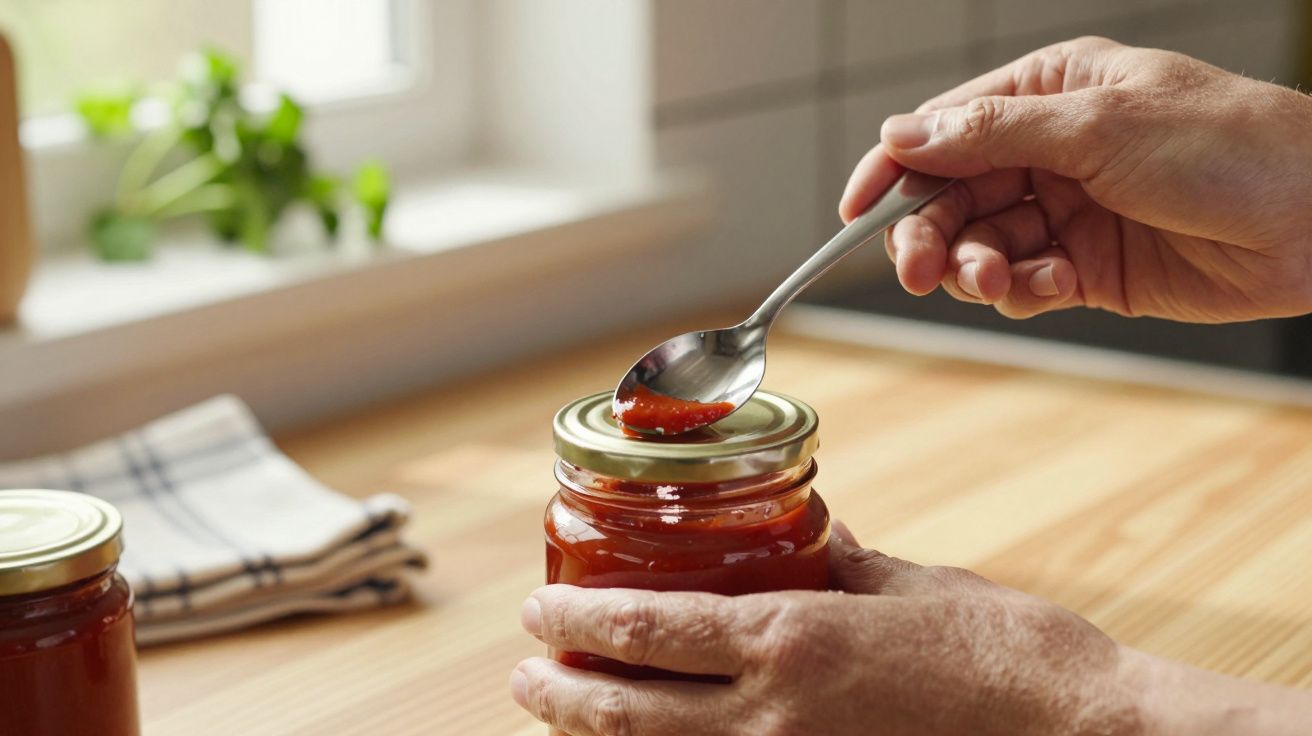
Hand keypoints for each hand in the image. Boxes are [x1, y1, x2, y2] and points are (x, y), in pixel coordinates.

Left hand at [511, 525, 1311, 734]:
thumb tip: (808, 536)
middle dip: (561, 693)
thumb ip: (842, 561)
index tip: (535, 609)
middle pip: (629, 712)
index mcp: (789, 644)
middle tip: (523, 672)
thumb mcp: (912, 584)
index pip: (645, 630)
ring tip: (564, 710)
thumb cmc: (1007, 654)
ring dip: (600, 735)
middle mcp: (772, 718)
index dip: (575, 621)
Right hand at [840, 36, 1311, 321]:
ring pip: (979, 247)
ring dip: (977, 270)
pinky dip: (1024, 292)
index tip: (853, 213)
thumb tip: (902, 134)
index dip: (891, 170)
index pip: (942, 131)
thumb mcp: (1100, 126)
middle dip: (931, 235)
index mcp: (1047, 94)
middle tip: (923, 271)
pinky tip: (1059, 286)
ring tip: (1001, 282)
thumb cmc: (1228, 145)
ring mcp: (1065, 210)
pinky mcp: (1084, 267)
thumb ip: (992, 134)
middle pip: (950, 197)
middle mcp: (1048, 151)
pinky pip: (1021, 284)